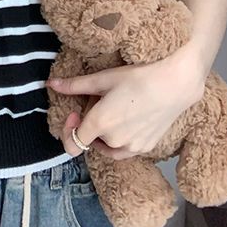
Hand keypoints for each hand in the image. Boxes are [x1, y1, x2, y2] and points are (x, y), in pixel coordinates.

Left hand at [50, 48, 205, 159]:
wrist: (175, 83)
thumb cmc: (138, 76)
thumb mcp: (102, 78)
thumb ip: (74, 85)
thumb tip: (50, 83)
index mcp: (99, 124)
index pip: (73, 143)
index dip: (69, 128)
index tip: (76, 111)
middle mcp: (114, 141)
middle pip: (91, 139)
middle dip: (91, 123)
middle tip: (104, 100)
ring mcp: (132, 147)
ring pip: (107, 146)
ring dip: (105, 133)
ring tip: (117, 108)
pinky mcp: (146, 148)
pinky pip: (124, 149)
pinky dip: (120, 138)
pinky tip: (129, 116)